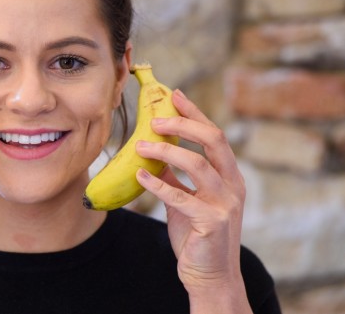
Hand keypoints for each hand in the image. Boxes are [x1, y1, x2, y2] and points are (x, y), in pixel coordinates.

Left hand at [135, 90, 246, 294]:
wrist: (210, 276)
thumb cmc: (198, 236)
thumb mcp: (188, 201)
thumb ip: (176, 178)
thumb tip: (154, 153)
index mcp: (229, 177)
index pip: (215, 135)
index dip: (195, 113)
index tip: (175, 95)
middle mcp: (233, 186)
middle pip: (213, 140)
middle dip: (184, 124)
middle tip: (155, 119)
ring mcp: (225, 204)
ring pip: (197, 165)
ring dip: (166, 152)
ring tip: (140, 146)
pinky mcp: (211, 223)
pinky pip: (180, 197)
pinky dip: (157, 183)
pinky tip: (139, 175)